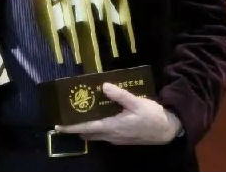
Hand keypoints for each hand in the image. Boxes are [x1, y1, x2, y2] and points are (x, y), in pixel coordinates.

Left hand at [55, 82, 180, 144]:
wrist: (167, 130)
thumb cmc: (152, 116)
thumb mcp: (136, 102)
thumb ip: (119, 95)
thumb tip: (103, 86)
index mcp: (112, 127)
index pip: (86, 128)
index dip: (71, 127)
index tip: (58, 125)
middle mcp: (111, 135)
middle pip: (88, 133)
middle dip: (76, 127)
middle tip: (68, 114)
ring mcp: (116, 138)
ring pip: (96, 135)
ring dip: (87, 127)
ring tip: (81, 113)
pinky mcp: (122, 138)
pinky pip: (104, 134)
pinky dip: (96, 127)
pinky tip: (99, 115)